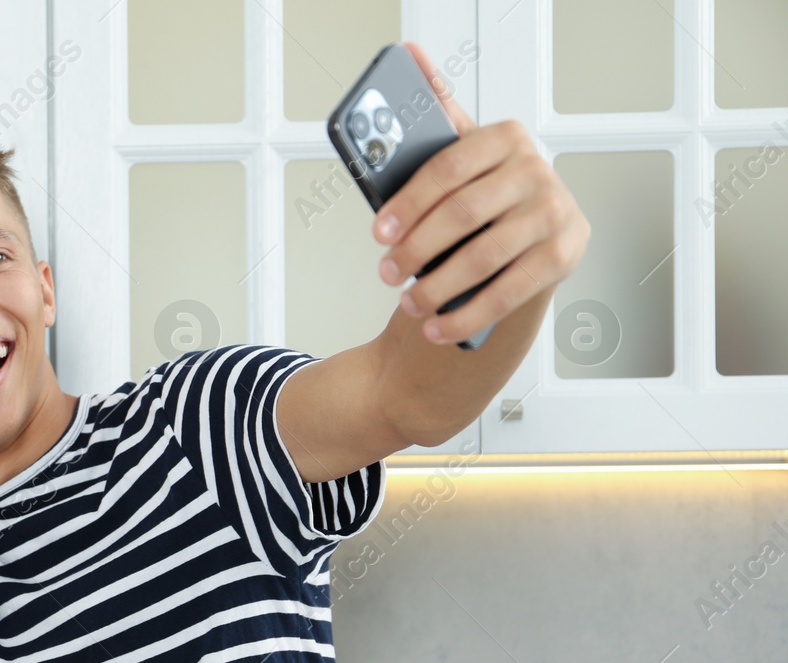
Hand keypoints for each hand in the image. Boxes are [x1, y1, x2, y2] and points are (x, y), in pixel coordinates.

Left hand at [374, 41, 589, 344]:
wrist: (527, 244)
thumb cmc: (479, 197)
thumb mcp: (458, 157)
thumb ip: (434, 115)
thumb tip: (409, 54)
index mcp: (505, 137)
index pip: (448, 168)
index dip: (408, 204)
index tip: (378, 234)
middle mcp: (537, 170)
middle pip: (463, 215)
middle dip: (416, 250)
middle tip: (385, 272)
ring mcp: (555, 213)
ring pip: (483, 257)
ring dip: (436, 288)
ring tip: (408, 302)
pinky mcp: (565, 255)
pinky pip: (507, 292)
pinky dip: (464, 315)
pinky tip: (434, 328)